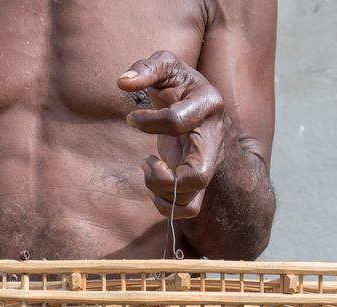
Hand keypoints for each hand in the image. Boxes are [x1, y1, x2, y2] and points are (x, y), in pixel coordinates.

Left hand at [118, 51, 225, 219]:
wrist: (201, 109)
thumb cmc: (179, 86)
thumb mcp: (167, 66)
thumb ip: (147, 67)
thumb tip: (123, 82)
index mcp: (208, 105)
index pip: (176, 121)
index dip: (148, 122)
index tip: (132, 119)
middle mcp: (214, 140)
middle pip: (197, 177)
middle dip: (161, 178)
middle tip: (146, 162)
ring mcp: (209, 164)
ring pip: (190, 198)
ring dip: (159, 191)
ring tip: (148, 168)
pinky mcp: (200, 183)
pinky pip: (189, 210)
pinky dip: (166, 207)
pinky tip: (154, 188)